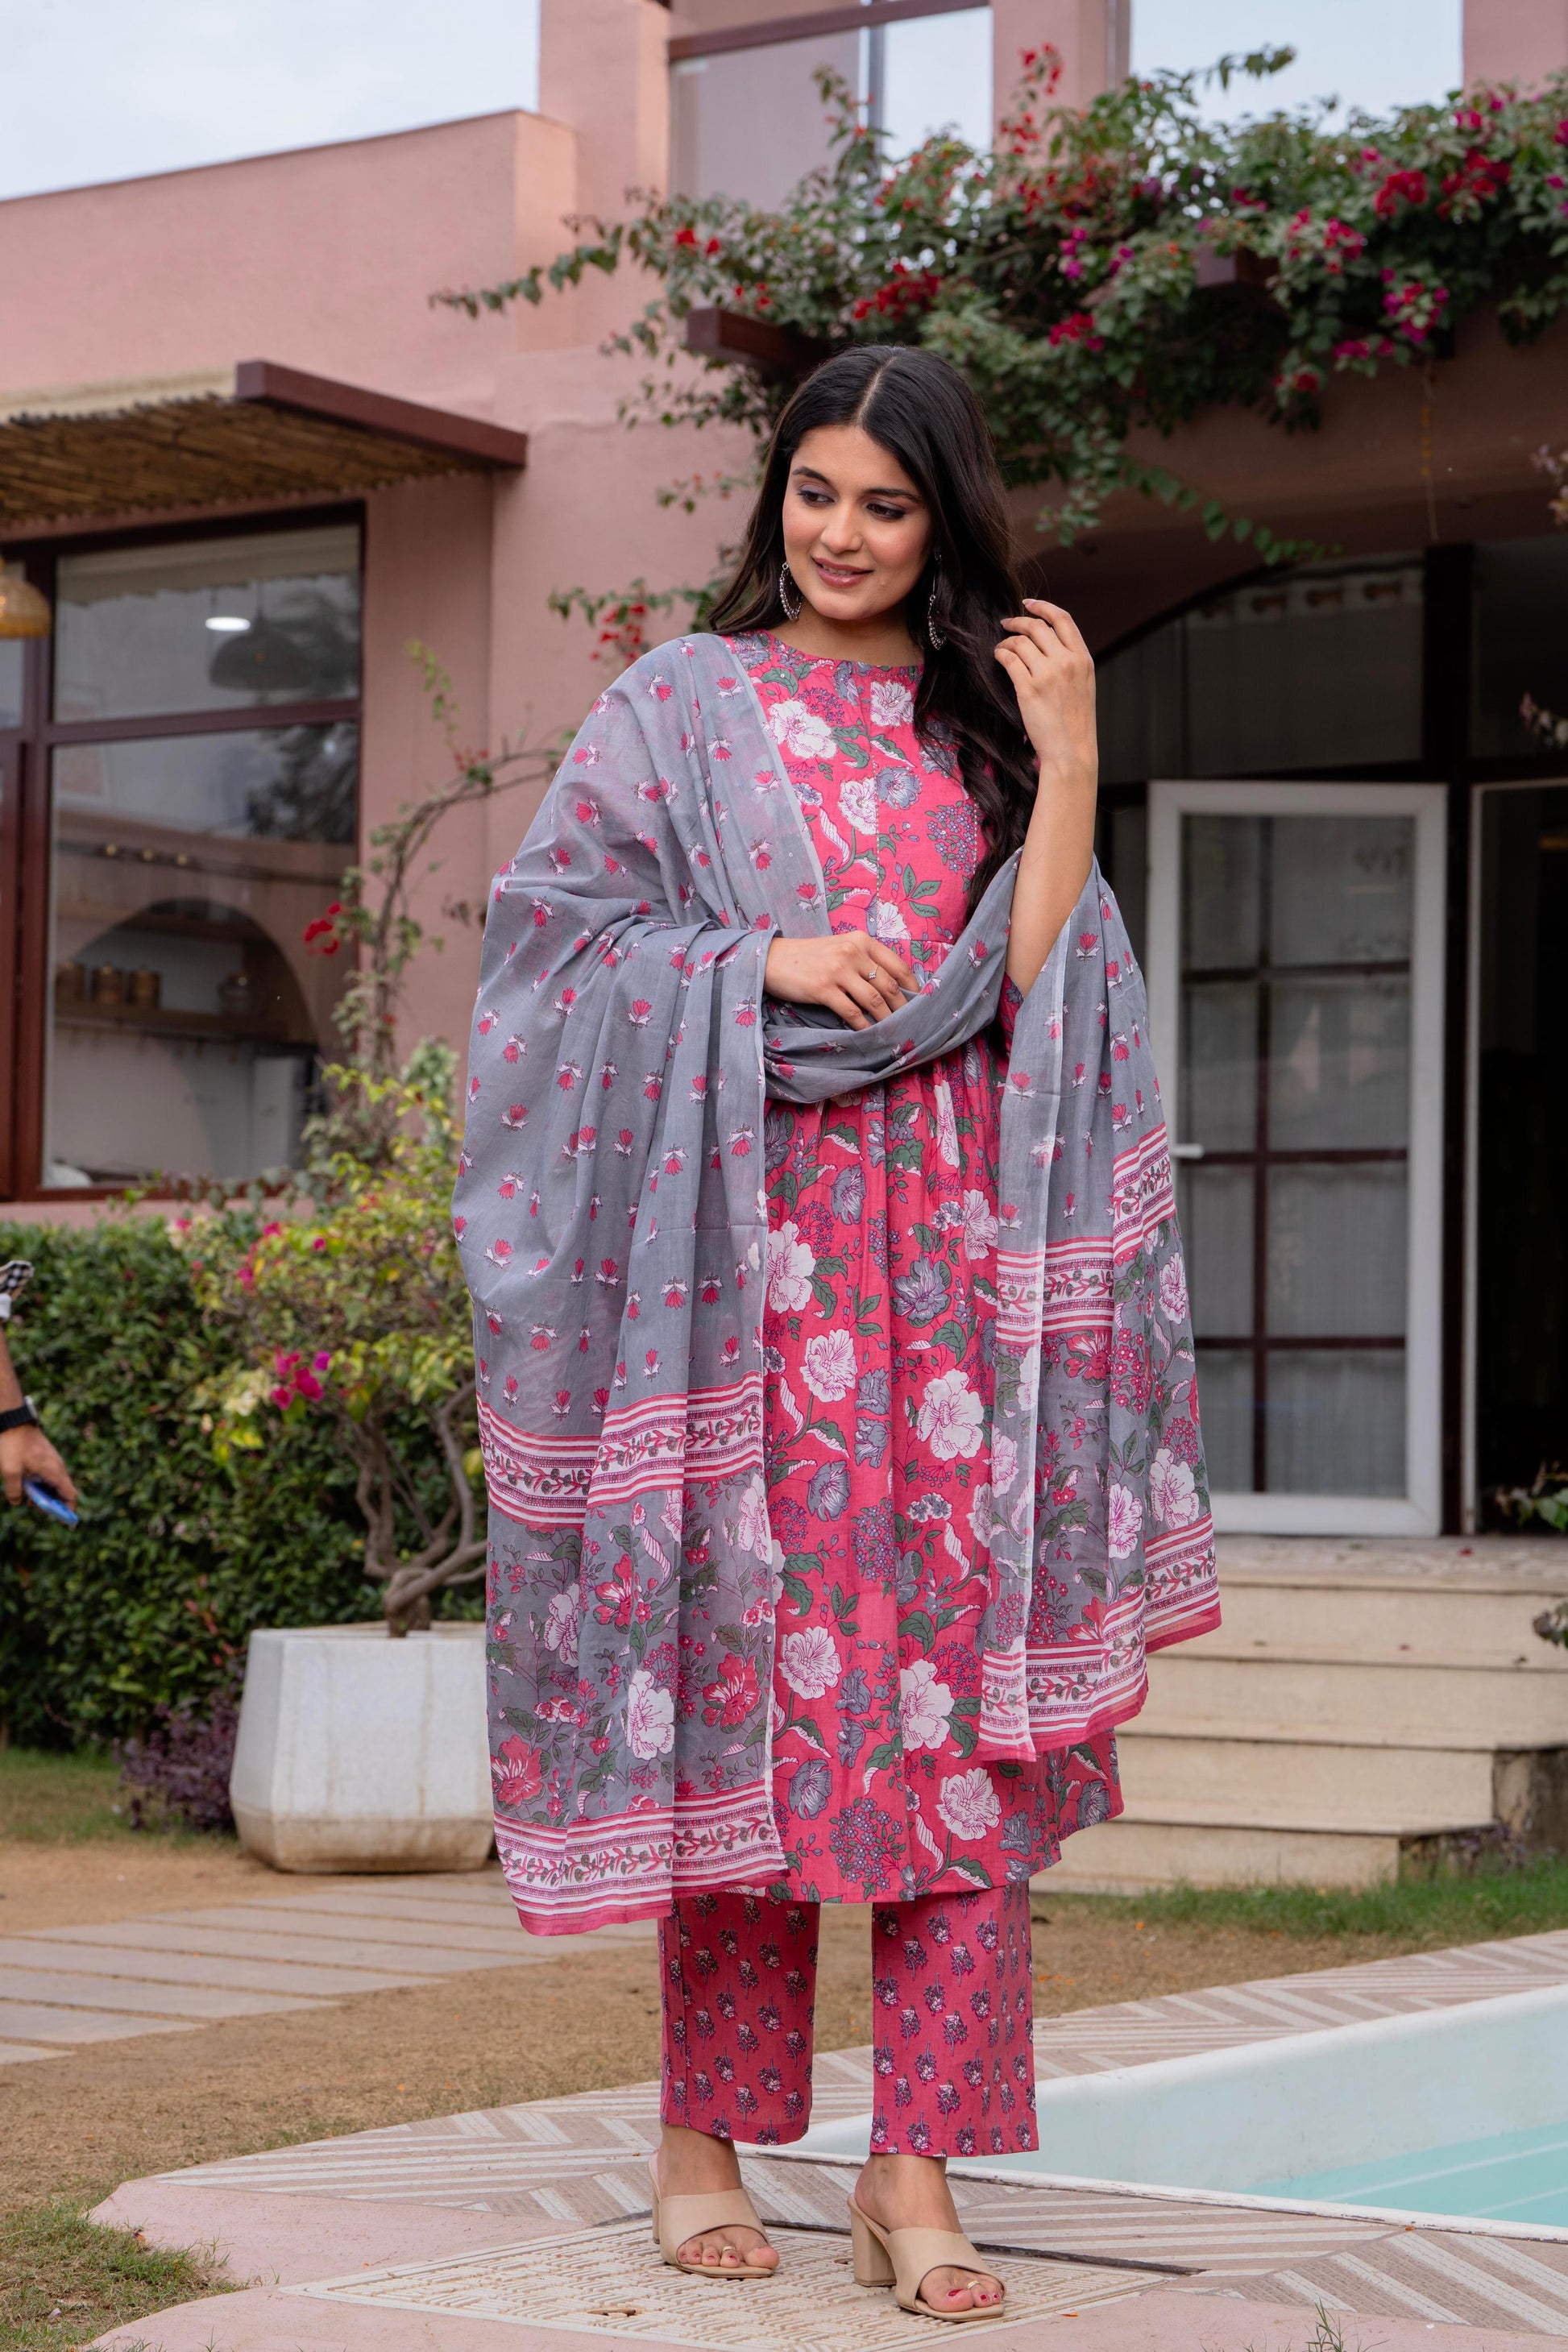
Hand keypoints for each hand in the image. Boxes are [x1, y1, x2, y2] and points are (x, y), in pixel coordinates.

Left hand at [0, 1425, 76, 1511]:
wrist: (13, 1421)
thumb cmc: (13, 1446)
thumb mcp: (10, 1471)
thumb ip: (15, 1490)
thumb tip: (17, 1502)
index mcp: (54, 1471)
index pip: (70, 1495)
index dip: (69, 1510)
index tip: (64, 1522)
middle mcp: (58, 1467)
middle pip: (63, 1491)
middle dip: (52, 1503)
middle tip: (35, 1507)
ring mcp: (53, 1460)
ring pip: (55, 1483)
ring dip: (45, 1493)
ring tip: (28, 1496)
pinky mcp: (46, 1457)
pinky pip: (49, 1474)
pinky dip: (42, 1483)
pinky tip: (28, 1483)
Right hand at [765, 930, 917, 1031]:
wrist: (772, 959)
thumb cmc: (809, 957)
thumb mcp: (840, 948)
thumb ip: (864, 961)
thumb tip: (891, 987)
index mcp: (860, 940)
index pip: (897, 965)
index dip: (912, 986)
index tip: (919, 1001)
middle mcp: (852, 952)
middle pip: (888, 984)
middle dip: (902, 1008)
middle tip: (909, 1022)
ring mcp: (837, 970)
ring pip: (873, 999)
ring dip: (885, 1019)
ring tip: (892, 1031)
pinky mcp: (823, 988)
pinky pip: (852, 1011)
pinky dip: (863, 1025)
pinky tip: (868, 1032)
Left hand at [994, 599, 1096, 787]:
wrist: (1072, 751)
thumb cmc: (1075, 722)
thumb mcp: (1083, 684)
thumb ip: (1071, 661)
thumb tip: (1048, 642)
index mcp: (1083, 658)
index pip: (1063, 619)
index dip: (1043, 606)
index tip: (1028, 603)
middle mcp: (1067, 662)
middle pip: (1037, 626)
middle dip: (1018, 621)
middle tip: (1006, 624)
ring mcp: (1048, 675)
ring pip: (1020, 642)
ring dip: (1006, 641)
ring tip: (1002, 648)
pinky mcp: (1029, 689)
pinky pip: (1009, 659)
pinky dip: (1000, 654)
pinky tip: (998, 658)